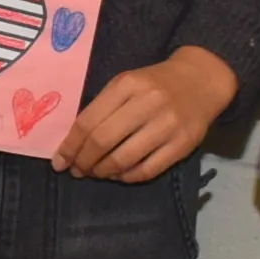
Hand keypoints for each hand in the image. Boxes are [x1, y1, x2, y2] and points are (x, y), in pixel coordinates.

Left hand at [60, 44, 235, 181]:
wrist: (200, 81)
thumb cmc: (153, 84)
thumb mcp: (125, 84)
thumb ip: (101, 108)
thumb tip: (74, 145)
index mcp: (127, 85)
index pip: (88, 121)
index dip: (70, 146)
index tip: (59, 162)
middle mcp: (147, 104)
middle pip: (103, 142)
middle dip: (84, 162)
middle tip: (77, 170)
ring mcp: (167, 125)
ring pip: (124, 160)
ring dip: (103, 172)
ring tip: (96, 173)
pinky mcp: (183, 145)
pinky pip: (148, 170)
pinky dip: (127, 177)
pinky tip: (119, 174)